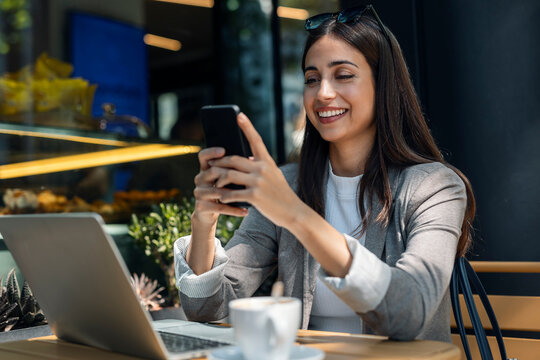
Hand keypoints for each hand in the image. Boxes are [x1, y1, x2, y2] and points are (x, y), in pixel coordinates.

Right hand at [192, 147, 248, 226]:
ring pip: (216, 191)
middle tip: (244, 175)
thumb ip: (234, 169)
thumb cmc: (224, 192)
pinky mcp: (200, 207)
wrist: (210, 213)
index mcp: (205, 169)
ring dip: (233, 194)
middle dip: (228, 174)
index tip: (223, 150)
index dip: (211, 152)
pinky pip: (219, 207)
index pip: (203, 156)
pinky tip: (245, 211)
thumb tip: (253, 159)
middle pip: (211, 172)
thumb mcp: (227, 180)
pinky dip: (233, 209)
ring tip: (248, 195)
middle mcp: (200, 179)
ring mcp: (198, 193)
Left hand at [209, 113, 301, 227]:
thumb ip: (260, 166)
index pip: (256, 140)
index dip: (247, 127)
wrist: (293, 212)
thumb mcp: (274, 175)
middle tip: (210, 166)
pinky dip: (224, 196)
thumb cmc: (281, 194)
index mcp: (267, 161)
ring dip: (218, 180)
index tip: (239, 115)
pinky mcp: (254, 196)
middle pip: (233, 159)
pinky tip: (222, 198)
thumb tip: (246, 159)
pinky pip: (232, 193)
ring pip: (229, 175)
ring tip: (215, 184)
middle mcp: (262, 168)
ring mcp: (258, 182)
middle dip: (219, 163)